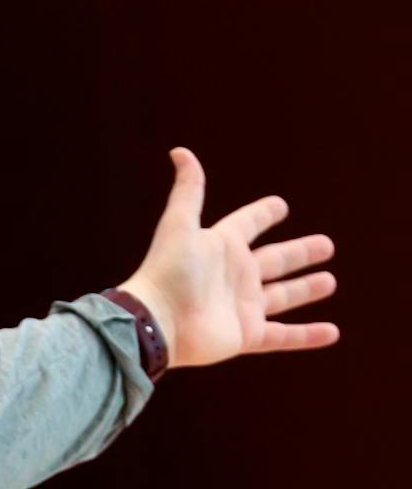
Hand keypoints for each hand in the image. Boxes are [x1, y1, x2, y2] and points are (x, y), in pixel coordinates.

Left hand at [117, 148, 339, 369]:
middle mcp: (234, 276)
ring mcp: (241, 307)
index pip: (247, 224)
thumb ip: (188, 191)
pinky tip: (332, 332)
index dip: (263, 214)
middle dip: (299, 252)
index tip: (280, 205)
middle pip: (275, 260)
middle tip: (326, 244)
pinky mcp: (246, 335)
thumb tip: (180, 151)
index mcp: (221, 247)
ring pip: (282, 297)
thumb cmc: (168, 271)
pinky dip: (307, 336)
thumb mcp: (180, 225)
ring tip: (330, 281)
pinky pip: (283, 336)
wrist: (157, 321)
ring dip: (306, 290)